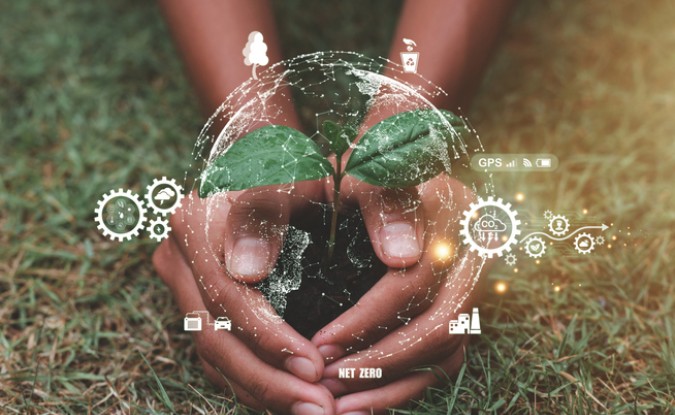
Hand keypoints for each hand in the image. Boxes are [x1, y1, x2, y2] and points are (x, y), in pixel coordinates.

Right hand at [153, 182, 336, 414]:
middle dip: (268, 380)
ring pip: (214, 353)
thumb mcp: (294, 173)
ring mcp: (184, 284)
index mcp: (195, 226)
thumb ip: (278, 208)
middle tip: (318, 407)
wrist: (259, 154)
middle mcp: (179, 258)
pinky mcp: (197, 302)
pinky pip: (218, 354)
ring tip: (312, 411)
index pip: (227, 299)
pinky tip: (288, 397)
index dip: (270, 340)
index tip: (315, 367)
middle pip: (214, 336)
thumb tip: (257, 271)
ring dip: (262, 390)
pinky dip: (253, 381)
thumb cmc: (285, 162)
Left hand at [312, 173, 486, 413]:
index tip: (320, 345)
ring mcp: (472, 275)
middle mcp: (472, 245)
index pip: (415, 281)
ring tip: (343, 404)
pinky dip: (407, 381)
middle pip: (442, 323)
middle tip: (329, 382)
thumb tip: (402, 258)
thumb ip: (379, 197)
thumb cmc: (363, 160)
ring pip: (449, 348)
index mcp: (450, 208)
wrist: (391, 150)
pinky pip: (446, 353)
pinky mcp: (461, 298)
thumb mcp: (361, 166)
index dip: (366, 320)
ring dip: (394, 383)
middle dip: (381, 362)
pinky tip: (367, 398)